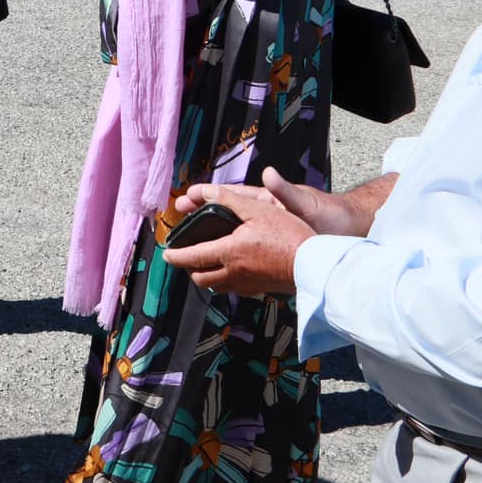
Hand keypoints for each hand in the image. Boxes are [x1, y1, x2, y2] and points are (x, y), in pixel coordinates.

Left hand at [161, 174, 317, 294]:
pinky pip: (235, 290)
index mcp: (228, 252)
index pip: (192, 257)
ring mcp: (247, 284)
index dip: (175, 255)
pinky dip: (226, 282)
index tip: (166, 254)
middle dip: (188, 269)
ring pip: (216, 287)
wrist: (315, 265)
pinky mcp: (261, 290)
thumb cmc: (289, 235)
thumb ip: (229, 200)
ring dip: (206, 277)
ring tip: (206, 265)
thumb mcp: (258, 209)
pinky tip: (233, 272)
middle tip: (186, 259)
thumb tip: (206, 192)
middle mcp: (233, 272)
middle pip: (200, 278)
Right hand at [175, 168, 362, 236]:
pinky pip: (243, 249)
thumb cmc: (330, 216)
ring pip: (231, 233)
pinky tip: (217, 263)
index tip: (187, 196)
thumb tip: (269, 174)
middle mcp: (263, 215)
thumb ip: (286, 191)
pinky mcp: (271, 247)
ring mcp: (266, 232)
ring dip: (210, 236)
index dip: (208, 194)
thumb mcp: (306, 203)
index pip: (231, 194)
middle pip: (225, 214)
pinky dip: (227, 253)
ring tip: (188, 243)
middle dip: (200, 213)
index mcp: (267, 202)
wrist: (348, 234)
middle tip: (178, 215)